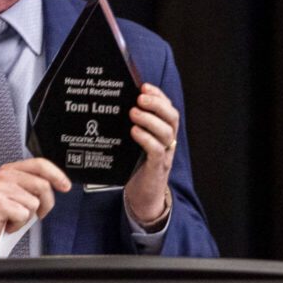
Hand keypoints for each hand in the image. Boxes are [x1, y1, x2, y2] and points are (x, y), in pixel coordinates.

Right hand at [0, 158, 70, 259]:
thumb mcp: (13, 194)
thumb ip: (29, 187)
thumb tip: (53, 188)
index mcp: (9, 170)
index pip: (40, 164)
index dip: (57, 174)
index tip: (65, 186)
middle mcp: (5, 175)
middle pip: (43, 185)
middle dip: (46, 204)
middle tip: (38, 214)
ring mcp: (1, 188)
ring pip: (34, 203)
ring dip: (27, 217)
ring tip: (13, 218)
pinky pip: (24, 215)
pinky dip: (18, 224)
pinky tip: (7, 223)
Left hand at [123, 83, 179, 224]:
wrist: (143, 196)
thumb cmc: (135, 166)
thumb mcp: (133, 143)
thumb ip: (129, 127)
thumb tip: (110, 106)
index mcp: (163, 132)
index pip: (167, 109)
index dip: (159, 96)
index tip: (144, 86)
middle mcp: (167, 141)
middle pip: (172, 117)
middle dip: (157, 104)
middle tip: (140, 98)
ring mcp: (165, 155)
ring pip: (166, 133)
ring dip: (150, 120)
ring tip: (134, 113)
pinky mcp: (157, 168)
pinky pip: (158, 151)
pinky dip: (147, 139)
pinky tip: (135, 132)